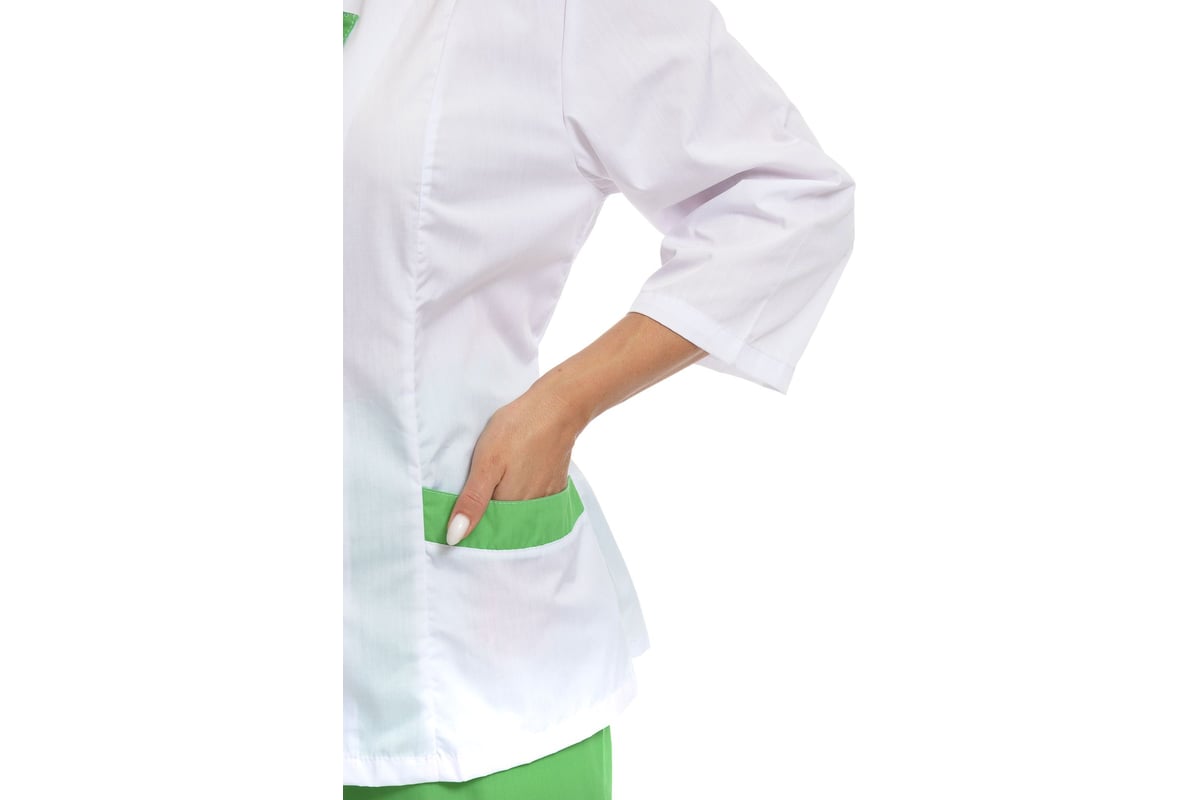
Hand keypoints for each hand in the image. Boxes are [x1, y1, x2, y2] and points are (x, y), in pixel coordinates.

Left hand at [445, 385, 585, 545]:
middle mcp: (532, 509)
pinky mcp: (554, 486)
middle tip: (476, 490)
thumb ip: (472, 501)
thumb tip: (455, 537)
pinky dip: (520, 493)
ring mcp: (546, 498)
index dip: (470, 523)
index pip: (486, 530)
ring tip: (495, 480)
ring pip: (518, 511)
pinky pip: (532, 500)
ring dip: (504, 503)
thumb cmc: (518, 430)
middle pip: (504, 522)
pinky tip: (514, 476)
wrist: (558, 406)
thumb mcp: (486, 463)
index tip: (458, 513)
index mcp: (512, 507)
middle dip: (487, 515)